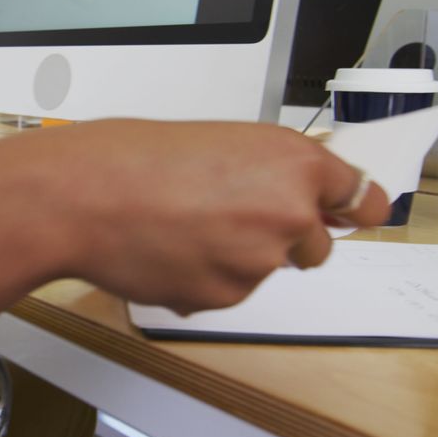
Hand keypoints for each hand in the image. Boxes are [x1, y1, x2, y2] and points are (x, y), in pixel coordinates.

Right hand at [0, 119, 389, 324]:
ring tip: (181, 226)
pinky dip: (204, 277)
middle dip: (285, 236)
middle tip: (230, 216)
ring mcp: (257, 261)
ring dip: (237, 257)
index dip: (350, 206)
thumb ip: (267, 167)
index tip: (354, 213)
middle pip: (318, 243)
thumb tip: (292, 189)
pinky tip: (167, 248)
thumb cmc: (127, 156)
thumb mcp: (214, 139)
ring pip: (265, 269)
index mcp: (290, 161)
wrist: (78, 196)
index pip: (358, 195)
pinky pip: (227, 292)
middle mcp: (286, 212)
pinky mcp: (224, 297)